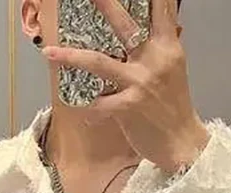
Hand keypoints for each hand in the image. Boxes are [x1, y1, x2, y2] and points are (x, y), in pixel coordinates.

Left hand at [43, 0, 210, 173]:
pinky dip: (89, 107)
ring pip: (99, 63)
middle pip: (125, 25)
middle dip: (106, 5)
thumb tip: (151, 25)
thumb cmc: (174, 106)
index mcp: (168, 45)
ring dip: (71, 57)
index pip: (162, 8)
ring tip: (49, 52)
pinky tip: (83, 109)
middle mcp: (155, 58)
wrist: (182, 142)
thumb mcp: (172, 68)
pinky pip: (99, 103)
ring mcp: (141, 82)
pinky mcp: (129, 106)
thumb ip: (159, 46)